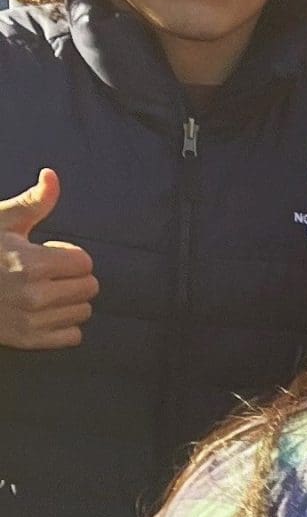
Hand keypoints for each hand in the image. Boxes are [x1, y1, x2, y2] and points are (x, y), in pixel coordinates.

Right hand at [0, 168, 97, 349]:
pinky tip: (43, 311)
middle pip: (89, 287)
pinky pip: (72, 336)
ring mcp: (30, 322)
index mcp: (31, 264)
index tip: (47, 252)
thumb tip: (51, 175)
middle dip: (72, 276)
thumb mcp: (4, 221)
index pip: (84, 262)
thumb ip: (35, 202)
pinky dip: (63, 324)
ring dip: (69, 300)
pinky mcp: (26, 341)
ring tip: (42, 290)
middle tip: (45, 272)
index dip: (69, 254)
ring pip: (82, 312)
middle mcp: (33, 296)